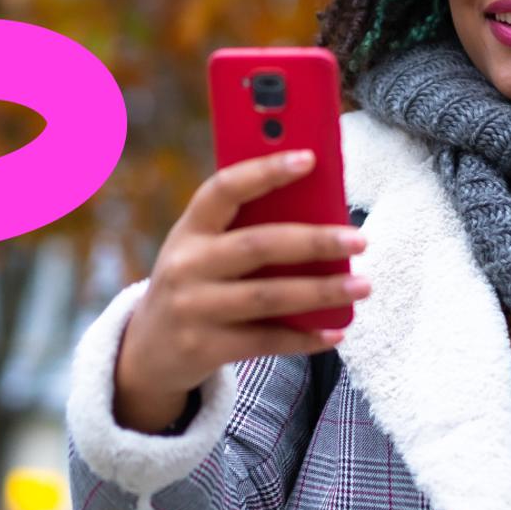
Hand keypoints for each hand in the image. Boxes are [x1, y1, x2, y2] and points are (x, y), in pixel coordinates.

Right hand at [113, 148, 368, 431]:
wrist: (148, 351)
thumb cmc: (195, 285)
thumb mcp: (203, 250)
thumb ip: (245, 230)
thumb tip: (319, 213)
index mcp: (189, 229)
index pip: (224, 188)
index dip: (265, 171)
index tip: (309, 158)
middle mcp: (186, 265)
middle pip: (257, 245)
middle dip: (314, 241)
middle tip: (360, 240)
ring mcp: (193, 308)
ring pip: (268, 296)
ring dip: (321, 291)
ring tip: (362, 286)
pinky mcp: (204, 349)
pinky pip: (266, 341)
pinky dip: (305, 337)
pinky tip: (336, 332)